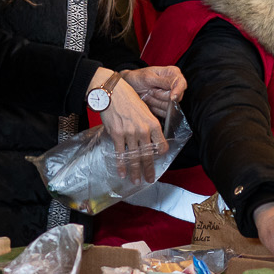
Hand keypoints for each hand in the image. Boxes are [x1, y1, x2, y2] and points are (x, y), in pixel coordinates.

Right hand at [95, 69, 165, 185]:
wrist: (112, 92)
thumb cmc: (129, 98)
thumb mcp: (145, 110)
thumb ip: (148, 125)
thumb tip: (150, 139)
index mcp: (153, 124)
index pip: (162, 146)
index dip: (160, 154)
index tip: (157, 159)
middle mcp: (143, 130)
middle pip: (148, 155)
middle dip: (149, 170)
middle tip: (149, 179)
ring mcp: (129, 133)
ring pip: (134, 157)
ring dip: (135, 172)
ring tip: (136, 181)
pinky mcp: (117, 134)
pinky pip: (120, 153)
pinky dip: (121, 165)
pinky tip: (122, 173)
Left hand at [122, 65, 186, 116]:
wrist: (129, 85)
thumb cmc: (137, 77)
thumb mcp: (148, 77)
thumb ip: (163, 82)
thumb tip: (176, 89)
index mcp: (173, 73)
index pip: (181, 84)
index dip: (178, 91)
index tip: (172, 98)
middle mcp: (175, 85)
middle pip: (175, 97)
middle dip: (160, 96)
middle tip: (149, 90)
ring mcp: (171, 96)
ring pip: (169, 106)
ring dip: (155, 102)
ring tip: (147, 94)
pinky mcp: (166, 106)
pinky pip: (164, 113)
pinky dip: (155, 109)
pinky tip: (148, 102)